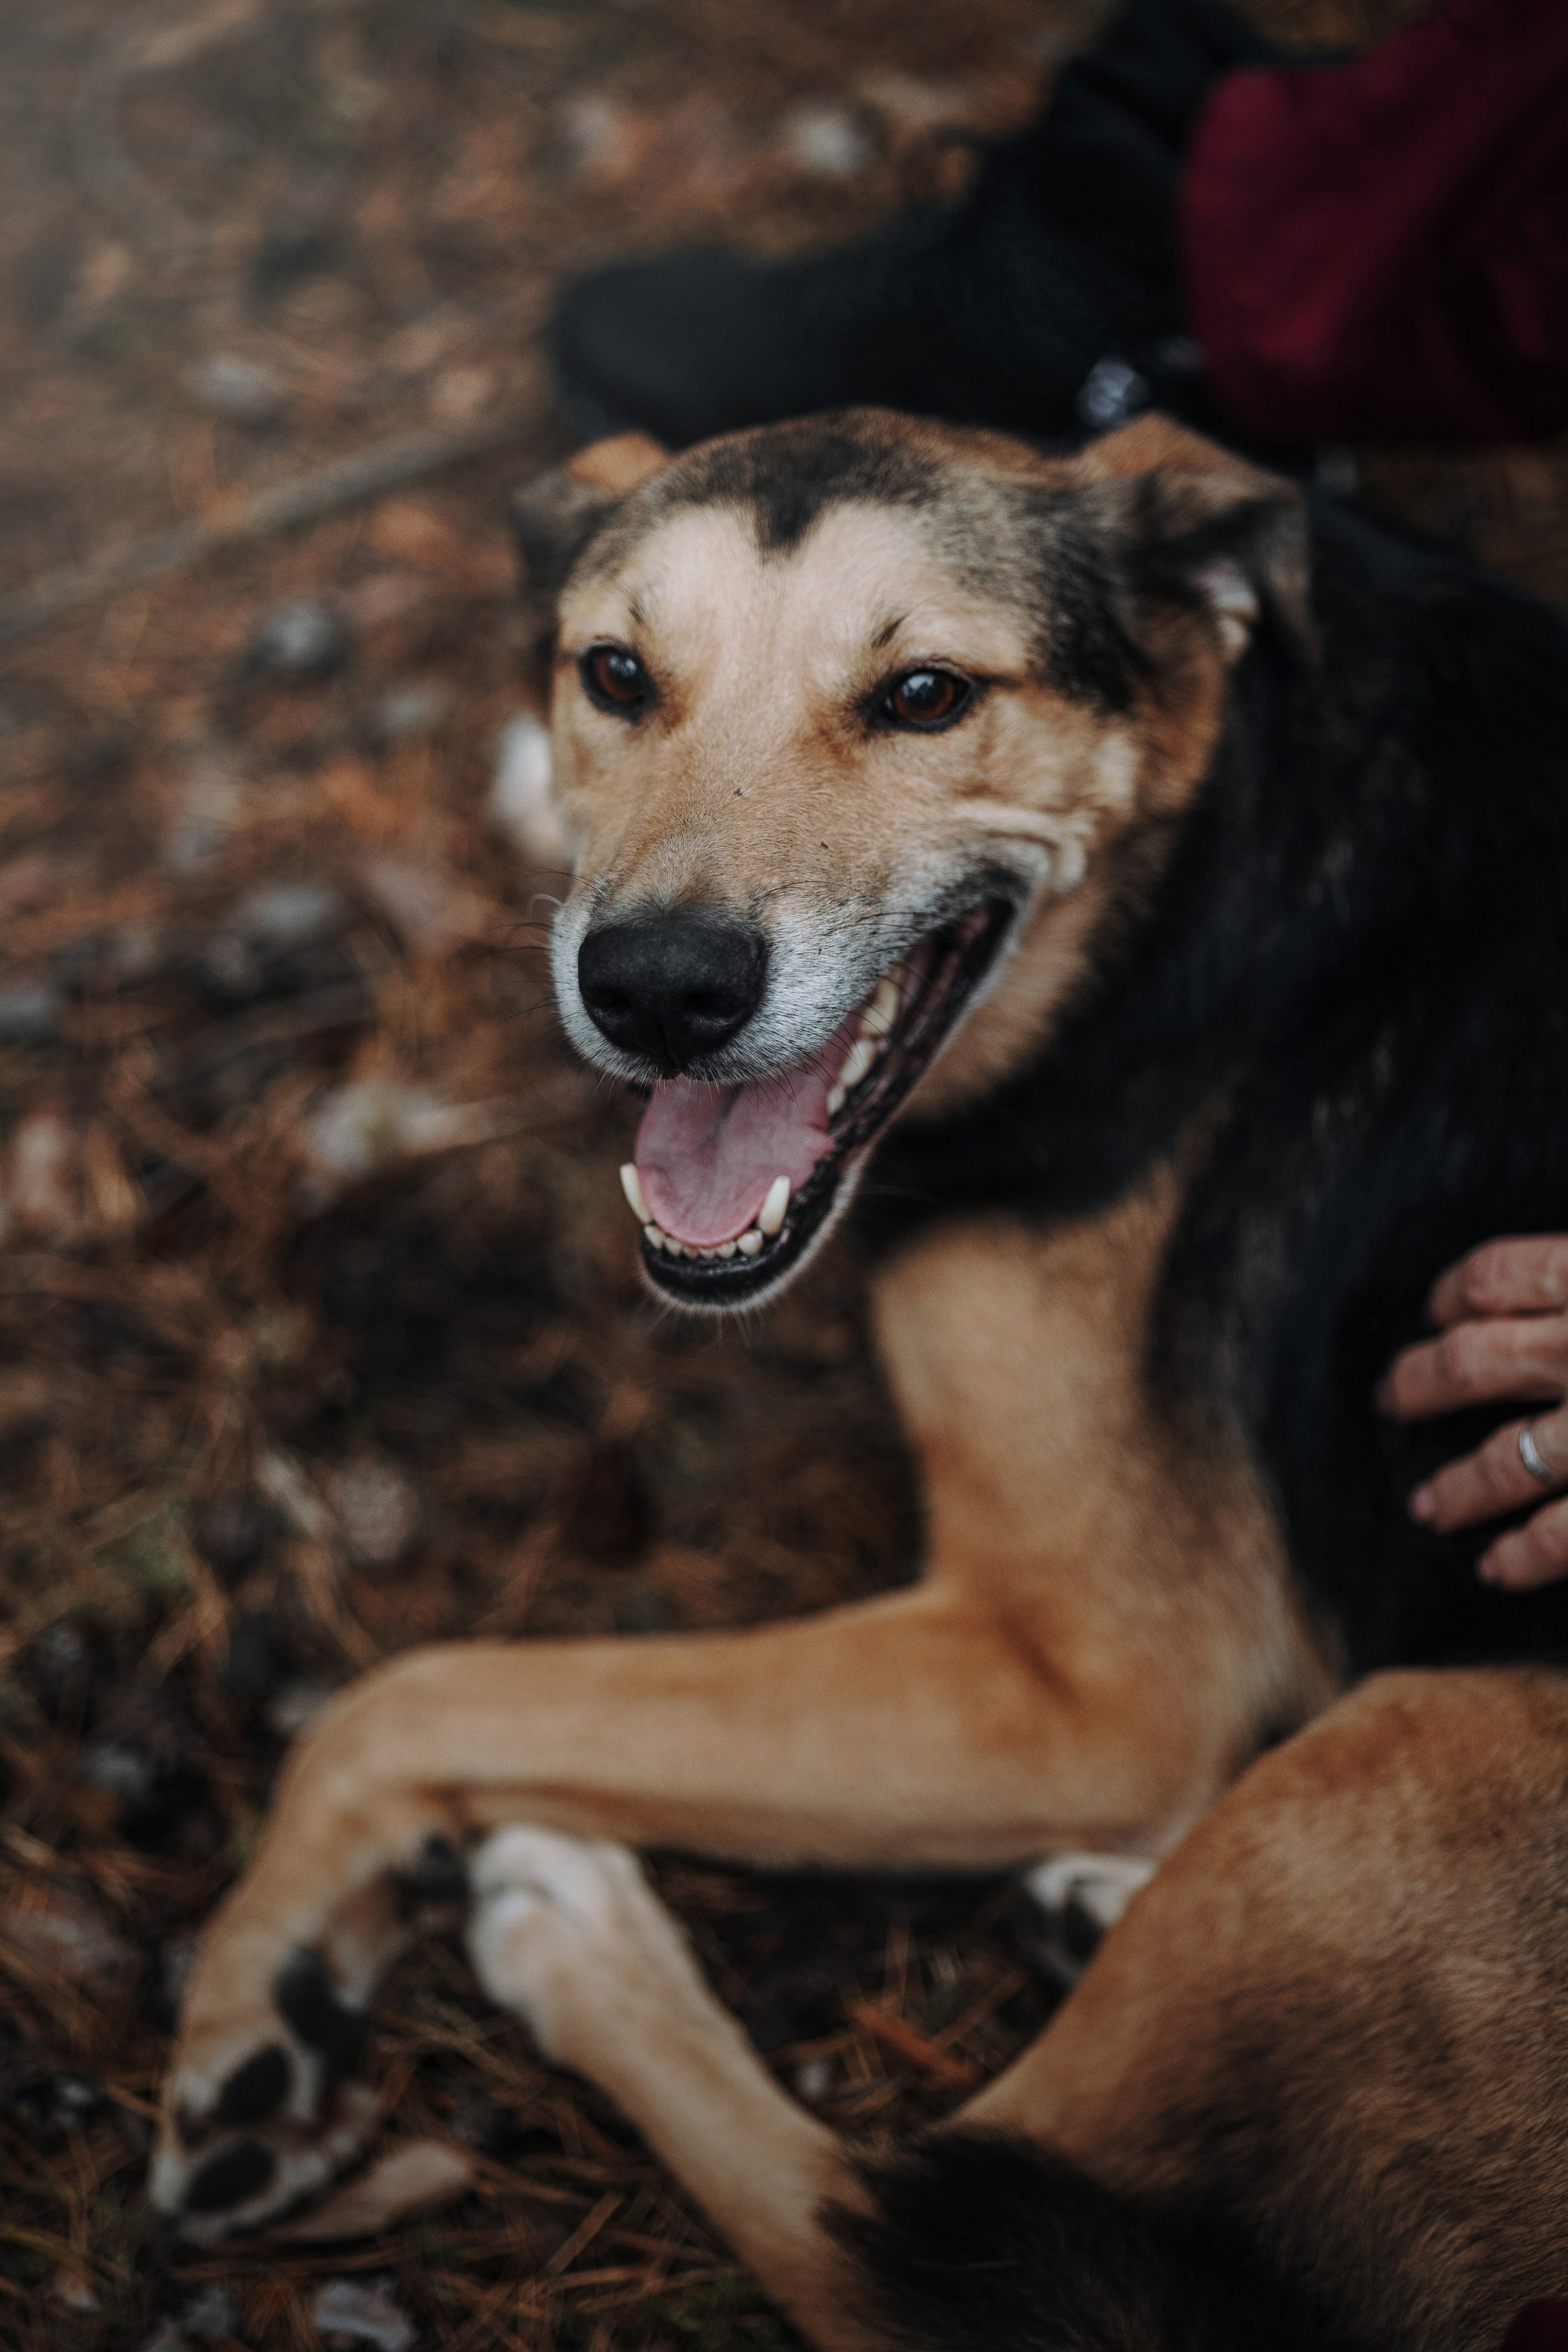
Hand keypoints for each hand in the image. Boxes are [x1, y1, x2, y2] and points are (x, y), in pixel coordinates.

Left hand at [1378, 1236, 1567, 1589]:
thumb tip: (1558, 1283)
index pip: (1497, 1276)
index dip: (1456, 1292)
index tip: (1436, 1307)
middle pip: (1471, 1363)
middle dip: (1420, 1384)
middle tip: (1390, 1399)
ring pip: (1502, 1462)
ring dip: (1456, 1488)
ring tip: (1425, 1508)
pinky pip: (1559, 1535)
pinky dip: (1523, 1557)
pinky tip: (1496, 1568)